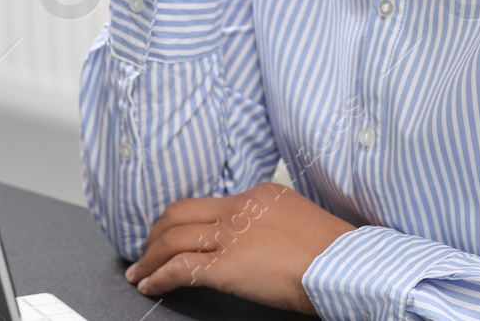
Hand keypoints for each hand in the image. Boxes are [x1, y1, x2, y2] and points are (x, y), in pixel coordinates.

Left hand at [123, 181, 357, 313]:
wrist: (341, 264)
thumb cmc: (331, 249)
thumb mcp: (299, 216)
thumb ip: (272, 219)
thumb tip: (258, 235)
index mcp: (257, 194)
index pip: (209, 203)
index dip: (184, 219)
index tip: (174, 232)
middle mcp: (238, 209)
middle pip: (179, 213)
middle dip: (155, 233)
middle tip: (145, 248)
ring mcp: (229, 236)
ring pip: (173, 240)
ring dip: (149, 258)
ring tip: (138, 272)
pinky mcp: (225, 267)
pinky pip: (179, 269)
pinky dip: (158, 277)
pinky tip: (150, 285)